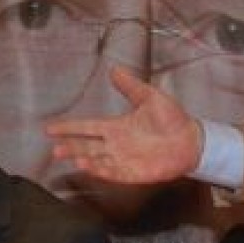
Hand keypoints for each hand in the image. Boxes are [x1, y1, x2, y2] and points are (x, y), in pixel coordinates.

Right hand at [45, 66, 202, 183]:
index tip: (50, 128)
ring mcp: (125, 159)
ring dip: (85, 161)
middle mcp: (117, 144)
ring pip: (99, 161)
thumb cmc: (173, 119)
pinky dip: (103, 171)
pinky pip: (115, 173)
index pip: (87, 127)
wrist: (193, 140)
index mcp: (117, 127)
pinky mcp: (136, 172)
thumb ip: (131, 86)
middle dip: (71, 148)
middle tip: (55, 149)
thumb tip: (115, 69)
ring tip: (73, 158)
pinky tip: (91, 167)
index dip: (69, 128)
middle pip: (88, 147)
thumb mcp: (151, 97)